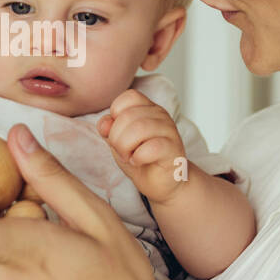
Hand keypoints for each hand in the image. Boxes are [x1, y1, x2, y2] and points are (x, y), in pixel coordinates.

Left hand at [97, 89, 186, 205]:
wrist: (160, 183)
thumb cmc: (140, 158)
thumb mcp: (118, 141)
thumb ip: (109, 129)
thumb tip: (105, 124)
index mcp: (148, 108)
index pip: (129, 97)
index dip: (116, 114)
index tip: (117, 132)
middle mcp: (161, 115)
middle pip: (128, 115)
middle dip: (116, 137)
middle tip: (121, 151)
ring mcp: (169, 131)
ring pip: (140, 128)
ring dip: (125, 147)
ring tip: (128, 157)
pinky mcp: (174, 150)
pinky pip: (152, 147)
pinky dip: (138, 157)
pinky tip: (138, 162)